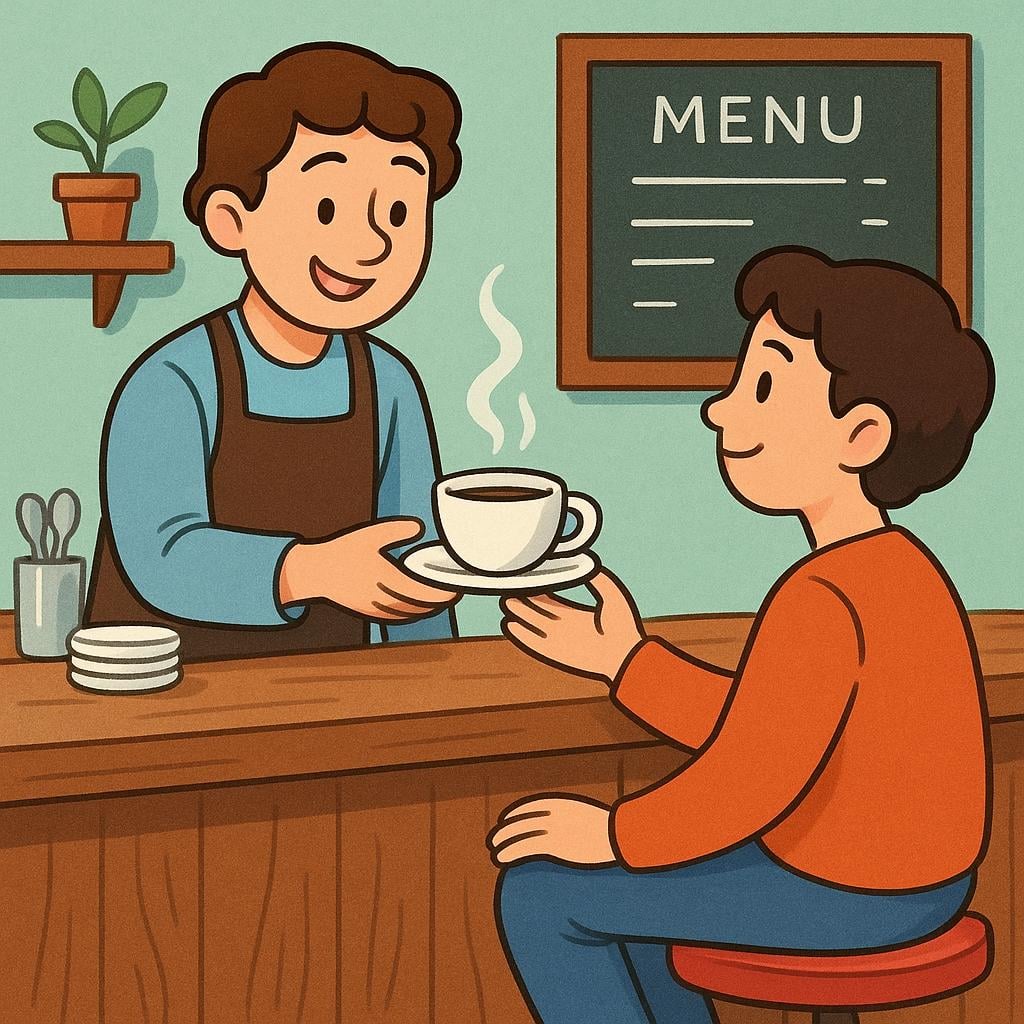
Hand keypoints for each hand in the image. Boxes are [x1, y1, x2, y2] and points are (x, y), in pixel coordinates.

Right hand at [279, 518, 459, 621]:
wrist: (314, 573)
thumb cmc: (341, 552)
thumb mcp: (370, 535)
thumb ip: (397, 530)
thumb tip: (420, 529)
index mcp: (388, 579)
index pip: (424, 592)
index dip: (443, 593)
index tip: (456, 587)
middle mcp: (384, 598)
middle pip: (420, 606)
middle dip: (439, 601)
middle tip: (452, 592)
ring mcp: (376, 607)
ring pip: (409, 613)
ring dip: (427, 609)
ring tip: (440, 600)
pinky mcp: (368, 610)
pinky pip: (396, 617)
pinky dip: (411, 614)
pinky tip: (416, 608)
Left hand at [487, 795, 615, 865]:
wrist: (619, 833)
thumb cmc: (609, 829)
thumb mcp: (587, 817)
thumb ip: (572, 819)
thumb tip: (567, 829)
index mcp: (561, 803)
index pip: (530, 805)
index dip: (514, 813)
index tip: (504, 819)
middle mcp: (553, 813)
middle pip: (521, 819)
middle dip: (505, 829)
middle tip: (493, 839)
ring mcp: (554, 827)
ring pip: (519, 833)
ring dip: (503, 842)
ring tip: (494, 852)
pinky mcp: (554, 844)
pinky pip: (525, 846)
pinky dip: (511, 851)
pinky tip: (502, 858)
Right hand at [500, 569, 644, 681]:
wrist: (625, 654)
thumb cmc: (623, 626)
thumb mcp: (612, 594)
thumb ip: (598, 579)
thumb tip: (584, 562)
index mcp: (577, 614)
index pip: (552, 601)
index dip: (540, 591)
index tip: (529, 580)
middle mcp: (565, 626)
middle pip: (539, 611)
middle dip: (525, 601)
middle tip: (510, 589)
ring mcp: (559, 640)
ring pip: (533, 624)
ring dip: (520, 614)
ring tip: (505, 601)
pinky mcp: (555, 652)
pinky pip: (533, 643)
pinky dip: (521, 635)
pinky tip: (510, 624)